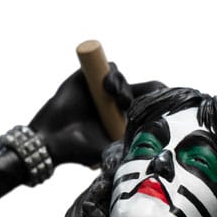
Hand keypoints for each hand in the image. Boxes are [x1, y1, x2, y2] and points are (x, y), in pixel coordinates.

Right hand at [29, 65, 163, 165]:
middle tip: (125, 102)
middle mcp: (113, 104)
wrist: (51, 140)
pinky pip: (107, 67)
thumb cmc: (80, 150)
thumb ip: (128, 141)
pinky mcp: (87, 77)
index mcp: (122, 120)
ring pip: (120, 77)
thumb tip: (153, 139)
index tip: (165, 95)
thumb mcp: (110, 148)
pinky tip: (106, 85)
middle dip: (138, 91)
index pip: (145, 105)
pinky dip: (110, 72)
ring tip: (113, 94)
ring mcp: (100, 90)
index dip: (157, 98)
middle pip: (137, 88)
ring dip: (121, 84)